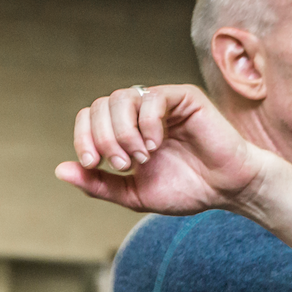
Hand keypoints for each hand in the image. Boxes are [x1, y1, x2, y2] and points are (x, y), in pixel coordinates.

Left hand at [54, 85, 267, 214]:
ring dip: (123, 131)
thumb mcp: (135, 194)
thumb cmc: (189, 190)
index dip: (84, 137)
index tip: (95, 164)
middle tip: (124, 164)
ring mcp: (162, 103)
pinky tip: (157, 144)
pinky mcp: (184, 97)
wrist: (229, 189)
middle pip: (100, 106)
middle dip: (104, 137)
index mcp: (127, 130)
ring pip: (120, 98)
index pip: (89, 117)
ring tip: (142, 156)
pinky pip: (151, 98)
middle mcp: (141, 112)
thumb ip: (100, 184)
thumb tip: (61, 171)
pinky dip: (147, 123)